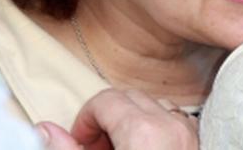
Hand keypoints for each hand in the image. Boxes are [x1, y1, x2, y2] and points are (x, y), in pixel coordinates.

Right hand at [36, 89, 198, 149]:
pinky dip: (155, 128)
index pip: (105, 99)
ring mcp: (189, 134)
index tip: (78, 142)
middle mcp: (170, 126)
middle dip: (106, 118)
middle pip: (130, 97)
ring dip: (131, 121)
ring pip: (154, 106)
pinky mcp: (199, 142)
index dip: (85, 119)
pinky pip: (175, 119)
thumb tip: (43, 128)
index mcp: (142, 132)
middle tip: (93, 148)